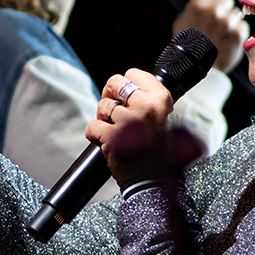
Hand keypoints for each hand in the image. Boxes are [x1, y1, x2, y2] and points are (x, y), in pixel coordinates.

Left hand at [85, 70, 202, 188]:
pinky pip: (92, 126)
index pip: (134, 74)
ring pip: (102, 106)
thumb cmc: (156, 150)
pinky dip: (94, 134)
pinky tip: (104, 141)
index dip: (126, 84)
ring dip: (103, 118)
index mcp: (161, 99)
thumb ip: (148, 98)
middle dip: (110, 95)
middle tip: (114, 110)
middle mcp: (147, 106)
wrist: (152, 180)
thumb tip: (127, 84)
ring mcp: (129, 121)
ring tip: (114, 131)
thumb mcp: (162, 117)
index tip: (127, 96)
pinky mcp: (112, 136)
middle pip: (114, 83)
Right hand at [172, 0, 247, 74]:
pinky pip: (243, 26)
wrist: (193, 70)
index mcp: (197, 5)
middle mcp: (213, 11)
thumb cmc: (185, 46)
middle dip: (223, 9)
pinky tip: (227, 41)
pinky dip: (237, 33)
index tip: (212, 3)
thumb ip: (196, 6)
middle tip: (216, 23)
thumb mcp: (182, 21)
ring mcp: (227, 23)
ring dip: (231, 22)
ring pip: (235, 13)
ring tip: (220, 35)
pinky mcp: (238, 34)